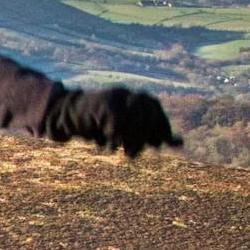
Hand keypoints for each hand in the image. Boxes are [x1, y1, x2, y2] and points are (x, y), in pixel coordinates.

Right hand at [43, 84, 179, 158]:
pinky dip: (116, 134)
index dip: (159, 127)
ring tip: (125, 153)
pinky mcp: (102, 102)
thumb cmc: (101, 125)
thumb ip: (151, 135)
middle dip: (144, 134)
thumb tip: (180, 143)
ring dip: (133, 136)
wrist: (69, 115)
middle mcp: (128, 94)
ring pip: (134, 113)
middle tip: (134, 155)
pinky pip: (115, 118)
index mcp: (136, 98)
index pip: (154, 109)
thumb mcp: (129, 131)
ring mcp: (115, 95)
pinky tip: (111, 146)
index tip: (157, 146)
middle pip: (146, 110)